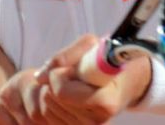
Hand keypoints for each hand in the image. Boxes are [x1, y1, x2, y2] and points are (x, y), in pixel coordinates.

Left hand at [33, 34, 152, 123]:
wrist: (124, 82)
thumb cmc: (107, 61)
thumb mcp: (91, 46)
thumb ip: (65, 56)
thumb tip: (40, 77)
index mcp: (105, 101)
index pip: (62, 92)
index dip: (59, 75)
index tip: (71, 68)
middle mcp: (97, 121)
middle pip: (51, 99)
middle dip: (55, 81)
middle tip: (73, 75)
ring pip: (46, 108)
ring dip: (52, 91)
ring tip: (73, 84)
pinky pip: (48, 117)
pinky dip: (51, 103)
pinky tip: (66, 96)